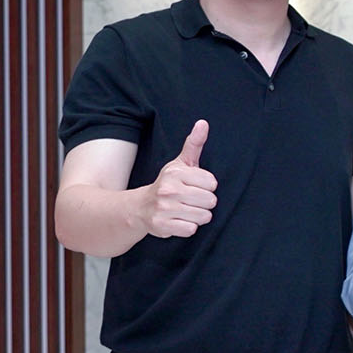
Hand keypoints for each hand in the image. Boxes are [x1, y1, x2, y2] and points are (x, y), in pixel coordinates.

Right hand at [142, 120, 217, 237]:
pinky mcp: (162, 225)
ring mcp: (164, 208)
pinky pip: (191, 229)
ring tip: (184, 210)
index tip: (194, 186)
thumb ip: (194, 144)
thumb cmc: (168, 184)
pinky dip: (188, 227)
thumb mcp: (181, 163)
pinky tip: (178, 220)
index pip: (212, 183)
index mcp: (176, 173)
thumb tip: (203, 123)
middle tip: (189, 200)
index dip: (206, 187)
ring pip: (204, 216)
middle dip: (204, 202)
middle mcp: (169, 189)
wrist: (140, 207)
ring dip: (197, 216)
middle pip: (210, 201)